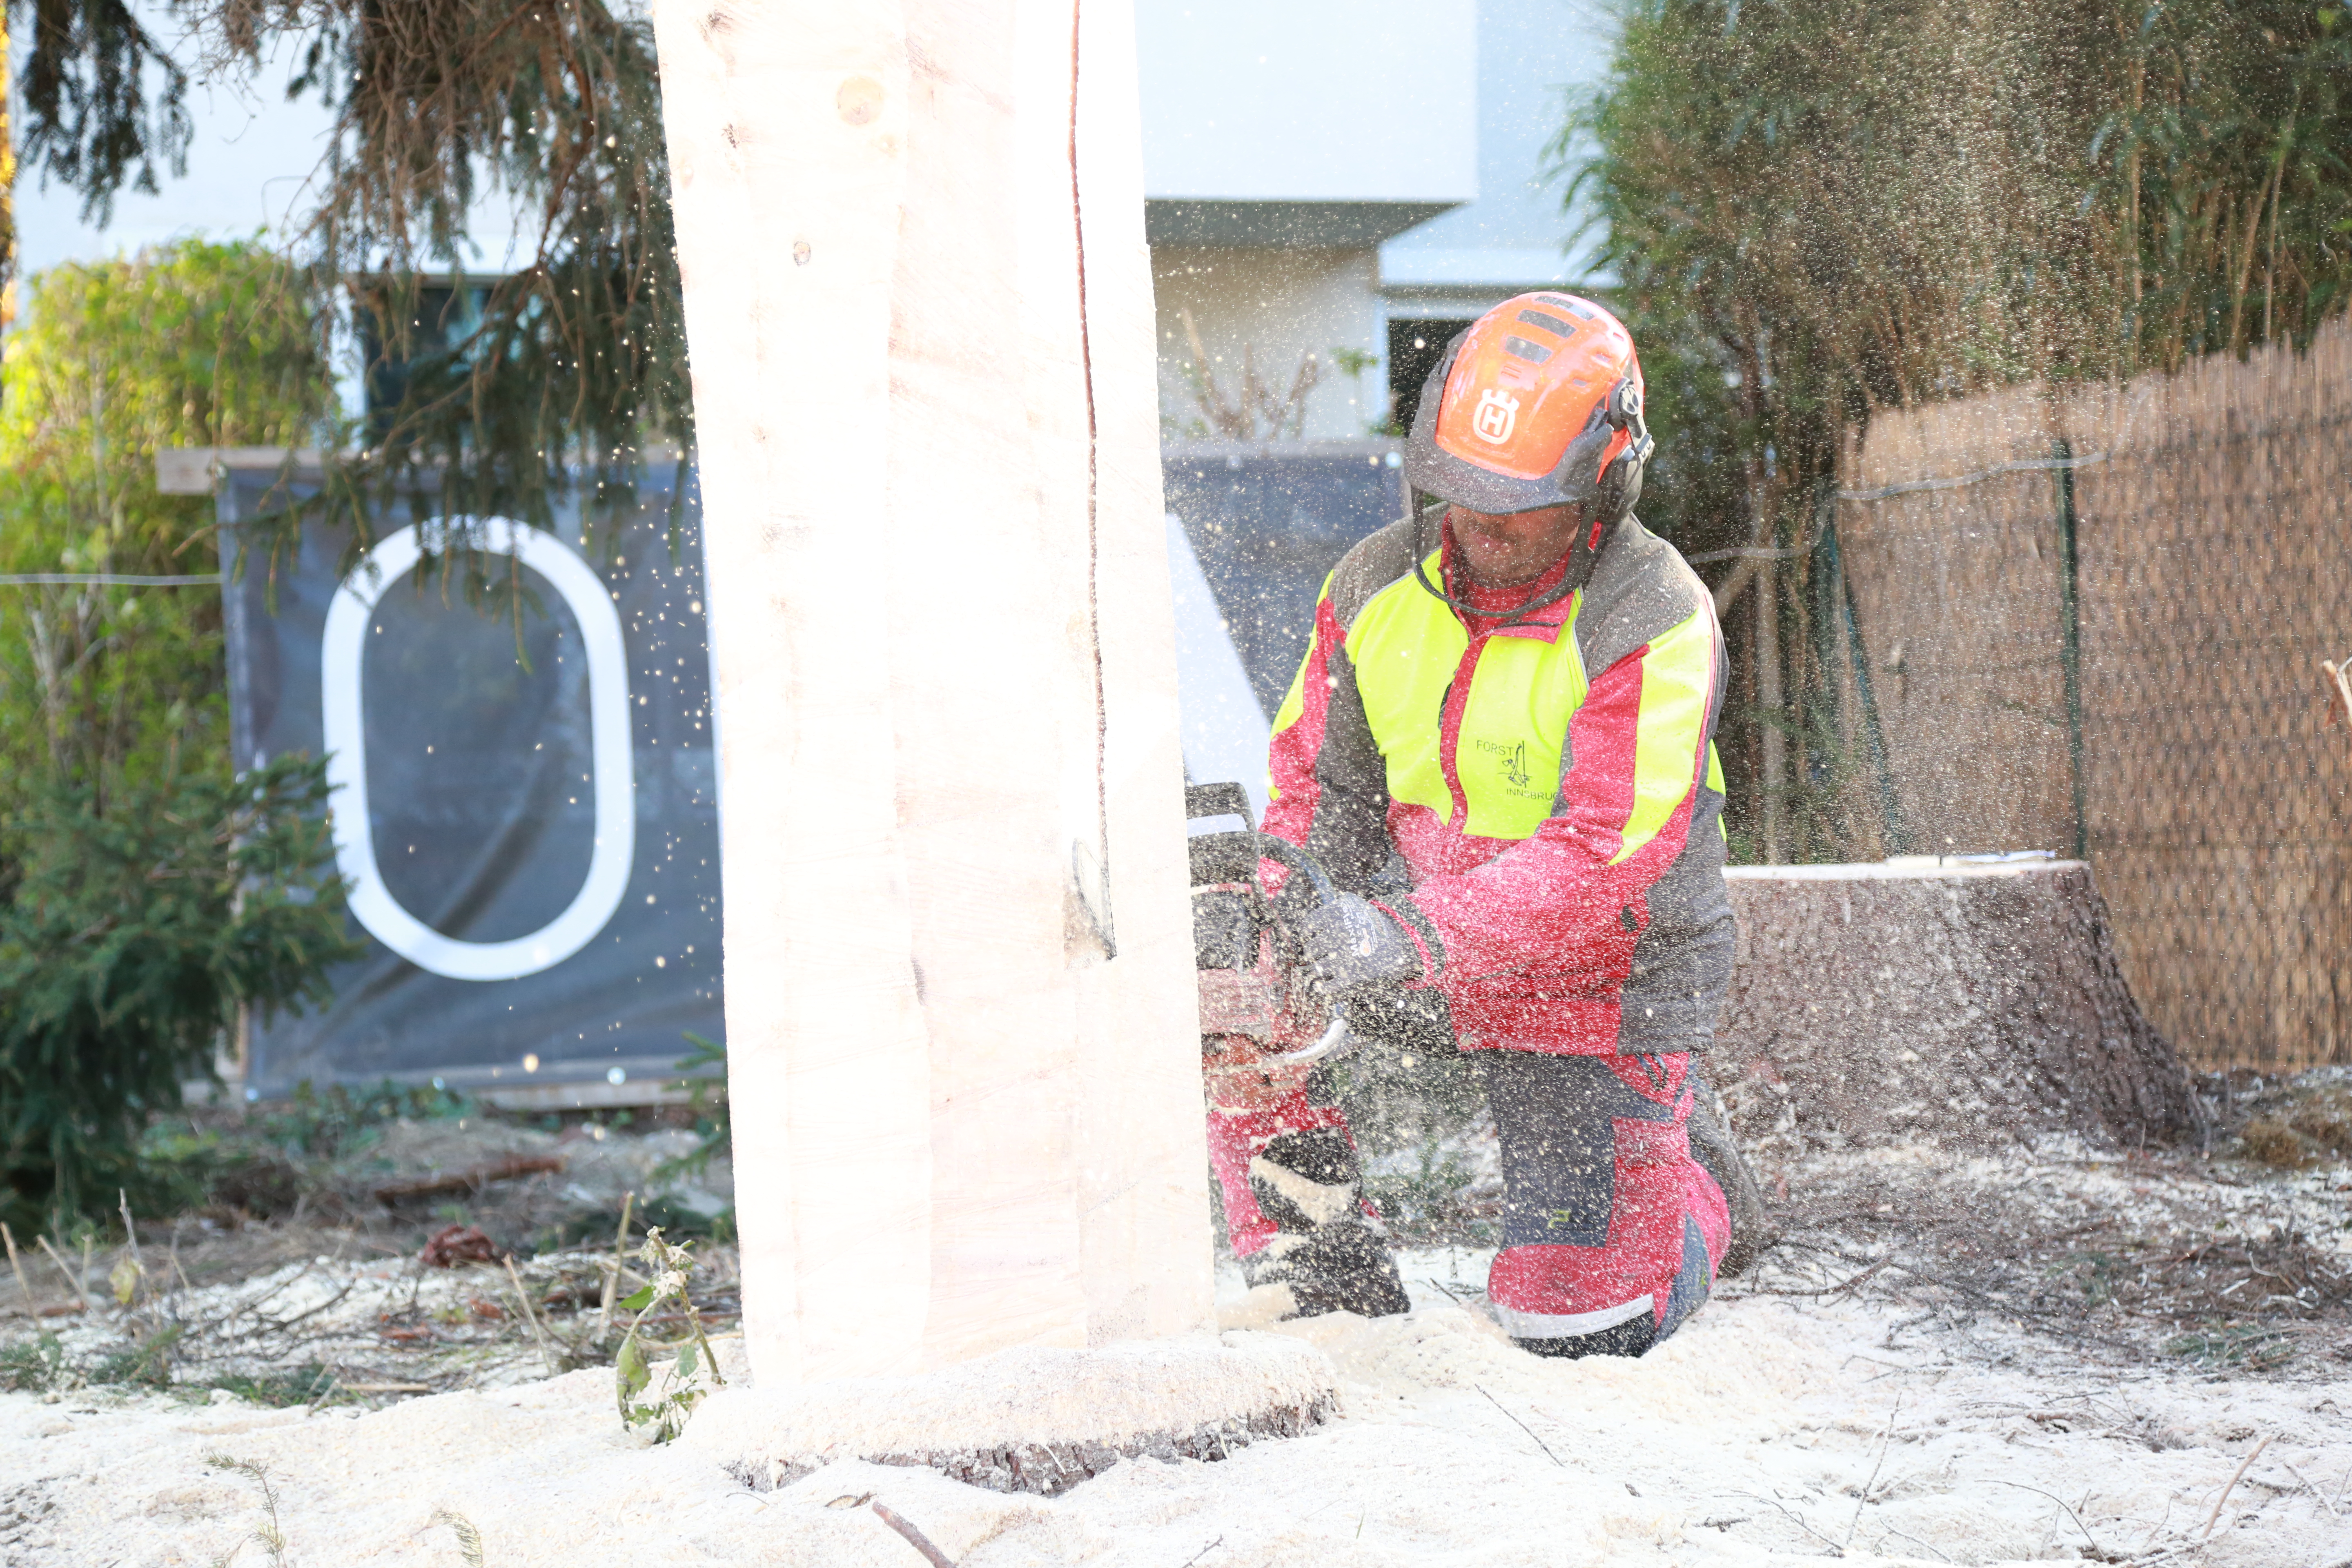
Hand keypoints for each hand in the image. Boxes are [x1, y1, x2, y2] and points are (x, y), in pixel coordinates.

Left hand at [1297, 894, 1422, 1002]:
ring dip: (1317, 968)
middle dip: (1312, 951)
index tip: (1308, 936)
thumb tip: (1310, 922)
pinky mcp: (1352, 975)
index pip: (1307, 926)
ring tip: (1320, 966)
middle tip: (1315, 952)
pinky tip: (1321, 986)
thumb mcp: (1352, 904)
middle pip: (1310, 949)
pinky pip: (1328, 986)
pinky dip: (1323, 988)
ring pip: (1317, 967)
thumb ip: (1331, 907)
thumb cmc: (1369, 922)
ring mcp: (1344, 955)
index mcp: (1335, 915)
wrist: (1396, 940)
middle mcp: (1337, 933)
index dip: (1306, 933)